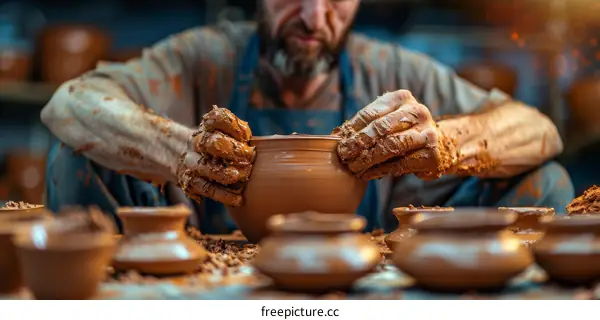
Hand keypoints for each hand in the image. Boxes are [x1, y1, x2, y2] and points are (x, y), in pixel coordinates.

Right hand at [177, 107, 254, 206]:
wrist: (176, 156)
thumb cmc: (212, 146)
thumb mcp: (222, 134)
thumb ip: (240, 136)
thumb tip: (261, 144)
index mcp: (207, 127)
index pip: (218, 118)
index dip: (234, 127)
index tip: (246, 136)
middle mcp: (197, 143)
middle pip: (211, 143)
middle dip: (232, 150)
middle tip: (249, 157)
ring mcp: (192, 163)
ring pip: (207, 168)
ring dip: (226, 173)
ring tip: (242, 175)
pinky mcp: (191, 182)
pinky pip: (207, 189)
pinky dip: (224, 195)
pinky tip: (238, 199)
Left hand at [332, 90, 458, 180]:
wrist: (441, 144)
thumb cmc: (405, 131)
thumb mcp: (388, 120)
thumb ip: (367, 125)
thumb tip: (336, 137)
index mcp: (402, 98)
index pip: (371, 113)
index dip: (352, 129)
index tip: (338, 142)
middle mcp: (417, 112)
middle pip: (381, 128)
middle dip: (358, 143)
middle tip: (343, 155)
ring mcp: (427, 133)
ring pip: (391, 146)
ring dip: (368, 159)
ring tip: (353, 167)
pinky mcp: (431, 155)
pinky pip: (400, 164)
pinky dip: (380, 170)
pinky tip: (367, 174)